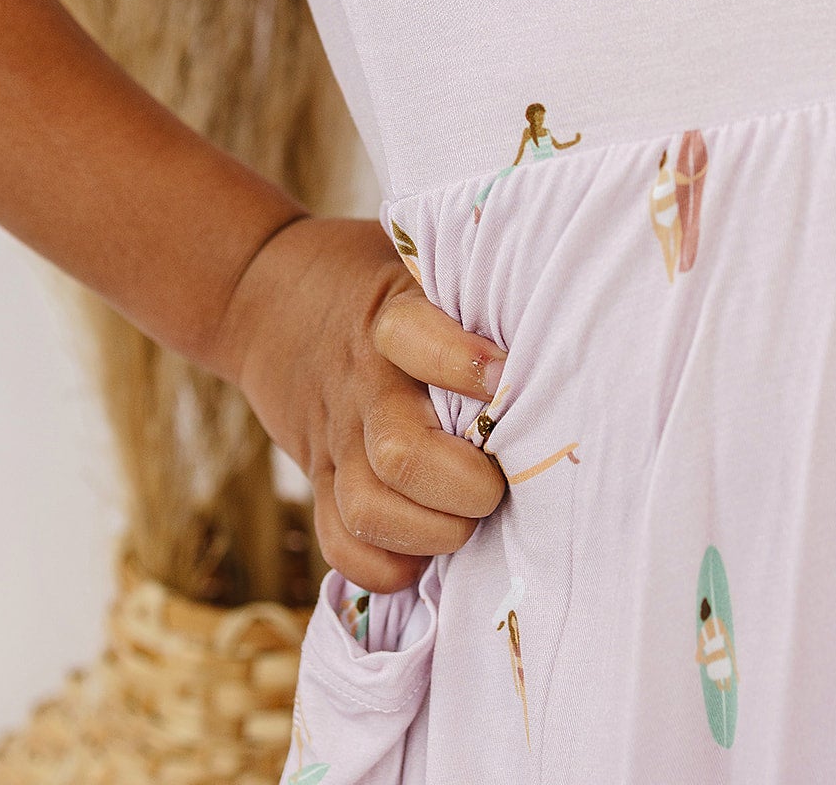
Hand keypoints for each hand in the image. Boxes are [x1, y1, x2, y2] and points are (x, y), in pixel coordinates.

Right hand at [208, 215, 508, 593]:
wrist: (267, 295)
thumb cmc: (376, 284)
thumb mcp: (418, 268)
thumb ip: (474, 295)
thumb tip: (567, 323)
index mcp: (390, 320)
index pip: (415, 338)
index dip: (464, 365)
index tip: (507, 377)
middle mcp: (362, 385)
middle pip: (401, 454)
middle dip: (466, 486)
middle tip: (499, 479)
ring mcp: (336, 437)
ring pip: (369, 510)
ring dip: (433, 533)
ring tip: (468, 519)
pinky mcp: (319, 478)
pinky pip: (341, 544)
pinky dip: (388, 567)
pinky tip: (424, 552)